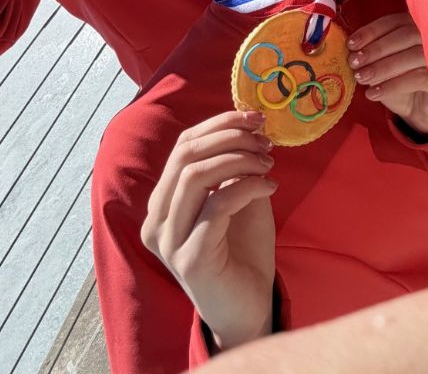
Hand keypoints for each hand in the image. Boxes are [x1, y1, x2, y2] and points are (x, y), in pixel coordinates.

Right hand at [140, 111, 277, 348]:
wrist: (247, 309)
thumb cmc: (242, 254)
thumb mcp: (238, 200)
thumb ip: (233, 168)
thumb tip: (248, 125)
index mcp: (164, 203)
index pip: (182, 146)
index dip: (219, 124)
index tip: (255, 118)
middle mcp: (157, 220)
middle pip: (185, 155)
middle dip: (230, 137)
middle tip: (265, 140)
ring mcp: (169, 240)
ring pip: (195, 175)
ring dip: (239, 159)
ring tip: (269, 164)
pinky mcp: (190, 258)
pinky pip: (217, 204)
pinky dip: (247, 186)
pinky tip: (270, 186)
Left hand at [347, 13, 427, 136]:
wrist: (419, 110)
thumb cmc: (400, 81)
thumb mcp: (383, 64)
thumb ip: (371, 53)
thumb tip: (353, 51)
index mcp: (415, 26)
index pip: (393, 22)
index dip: (371, 31)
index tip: (351, 44)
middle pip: (403, 35)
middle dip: (375, 49)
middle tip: (355, 62)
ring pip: (410, 56)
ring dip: (381, 67)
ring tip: (361, 78)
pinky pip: (417, 78)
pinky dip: (392, 85)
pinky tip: (373, 94)